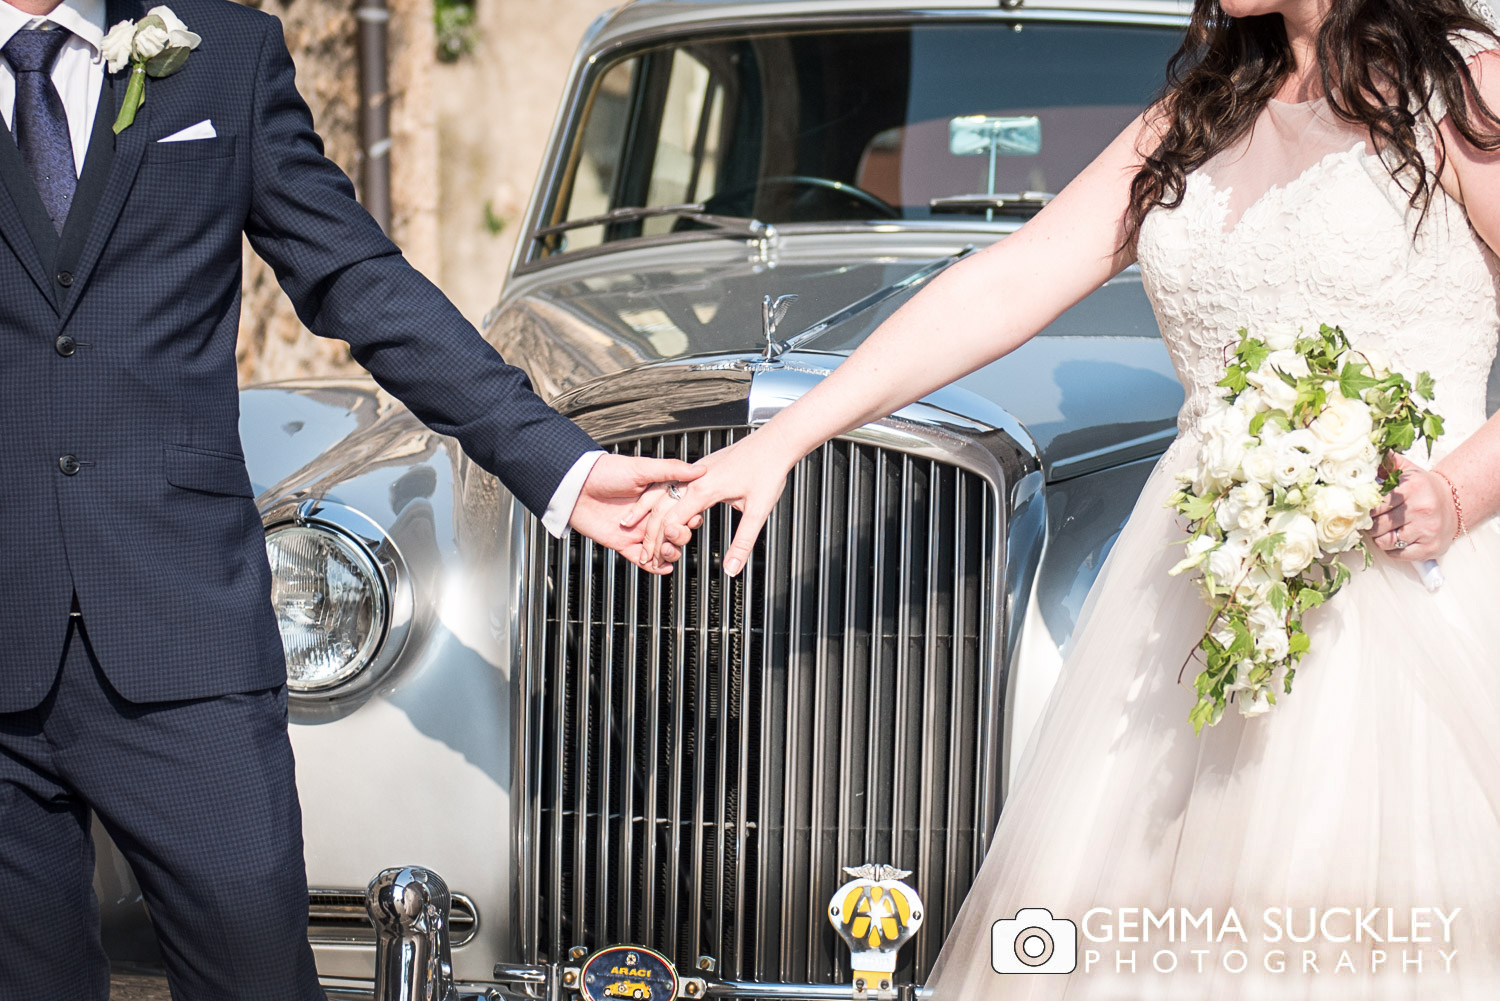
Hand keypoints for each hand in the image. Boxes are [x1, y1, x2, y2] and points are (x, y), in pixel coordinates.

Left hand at [569, 453, 703, 573]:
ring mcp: (637, 530)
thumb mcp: (642, 467)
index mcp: (659, 496)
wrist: (576, 487)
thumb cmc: (606, 472)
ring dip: (669, 553)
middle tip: (675, 533)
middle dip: (680, 537)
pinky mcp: (623, 543)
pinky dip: (654, 567)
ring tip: (666, 551)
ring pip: (662, 548)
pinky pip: (642, 559)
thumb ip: (671, 470)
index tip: (693, 518)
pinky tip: (662, 567)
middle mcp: (650, 515)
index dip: (691, 517)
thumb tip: (699, 470)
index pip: (683, 511)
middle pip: (675, 532)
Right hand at [624, 432, 797, 576]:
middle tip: (642, 555)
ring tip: (630, 527)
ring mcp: (695, 470)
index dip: (661, 542)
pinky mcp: (700, 467)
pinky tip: (651, 502)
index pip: (672, 520)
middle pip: (660, 508)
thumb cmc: (769, 471)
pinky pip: (669, 482)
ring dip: (644, 512)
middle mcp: (694, 478)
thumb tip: (732, 569)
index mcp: (705, 489)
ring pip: (660, 492)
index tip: (655, 560)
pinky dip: (655, 496)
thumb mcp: (758, 512)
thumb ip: (742, 543)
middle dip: (649, 534)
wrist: (775, 442)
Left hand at [1367, 453, 1457, 561]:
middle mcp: (1422, 509)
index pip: (1375, 504)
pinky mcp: (1430, 548)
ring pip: (1384, 541)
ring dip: (1379, 537)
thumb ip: (1386, 462)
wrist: (1454, 503)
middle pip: (1377, 525)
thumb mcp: (1407, 470)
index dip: (1364, 509)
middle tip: (1371, 520)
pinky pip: (1397, 554)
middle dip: (1370, 524)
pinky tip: (1396, 539)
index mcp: (1412, 488)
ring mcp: (1427, 530)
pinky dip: (1391, 549)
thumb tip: (1366, 452)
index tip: (1361, 509)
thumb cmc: (1423, 487)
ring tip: (1385, 529)